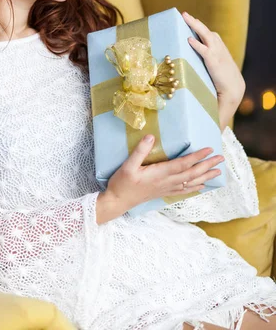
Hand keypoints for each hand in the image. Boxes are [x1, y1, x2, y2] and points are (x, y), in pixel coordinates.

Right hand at [97, 135, 224, 221]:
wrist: (118, 202)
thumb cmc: (122, 183)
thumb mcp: (128, 165)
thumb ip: (140, 151)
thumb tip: (151, 136)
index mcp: (160, 173)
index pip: (183, 164)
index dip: (197, 156)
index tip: (209, 149)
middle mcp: (166, 182)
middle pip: (191, 173)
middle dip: (207, 165)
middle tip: (221, 158)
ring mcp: (166, 188)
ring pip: (190, 182)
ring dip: (205, 176)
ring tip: (217, 171)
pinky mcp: (164, 192)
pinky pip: (184, 190)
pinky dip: (195, 187)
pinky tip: (202, 185)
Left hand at [182, 11, 245, 104]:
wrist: (233, 89)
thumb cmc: (222, 79)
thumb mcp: (216, 65)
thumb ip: (208, 58)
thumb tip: (194, 54)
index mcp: (219, 48)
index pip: (209, 34)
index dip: (199, 26)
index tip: (190, 19)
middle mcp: (219, 48)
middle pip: (206, 31)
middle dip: (195, 22)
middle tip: (184, 14)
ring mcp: (217, 54)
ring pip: (206, 36)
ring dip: (195, 26)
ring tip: (186, 19)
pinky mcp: (214, 62)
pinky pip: (204, 51)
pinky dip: (197, 45)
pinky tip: (189, 40)